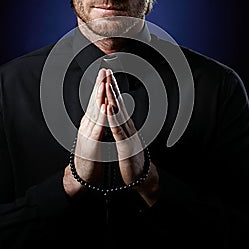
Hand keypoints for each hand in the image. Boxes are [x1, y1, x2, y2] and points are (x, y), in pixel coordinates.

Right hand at [63, 69, 106, 194]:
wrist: (82, 174)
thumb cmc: (90, 156)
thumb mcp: (94, 135)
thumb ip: (97, 122)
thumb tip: (101, 110)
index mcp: (90, 122)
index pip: (96, 100)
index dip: (100, 86)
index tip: (105, 73)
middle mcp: (87, 124)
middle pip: (94, 101)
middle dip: (99, 84)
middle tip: (104, 69)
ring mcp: (88, 133)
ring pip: (95, 111)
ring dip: (99, 96)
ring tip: (104, 82)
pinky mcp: (91, 143)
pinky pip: (98, 128)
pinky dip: (102, 116)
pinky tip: (105, 107)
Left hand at [105, 69, 158, 204]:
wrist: (142, 176)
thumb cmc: (132, 158)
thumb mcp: (125, 138)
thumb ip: (122, 125)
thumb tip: (118, 112)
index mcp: (125, 125)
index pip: (118, 103)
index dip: (113, 89)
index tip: (107, 74)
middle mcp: (128, 127)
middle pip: (119, 103)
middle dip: (113, 87)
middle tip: (107, 72)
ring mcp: (128, 135)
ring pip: (119, 114)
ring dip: (113, 99)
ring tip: (107, 85)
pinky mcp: (126, 146)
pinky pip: (118, 131)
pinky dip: (113, 120)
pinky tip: (109, 110)